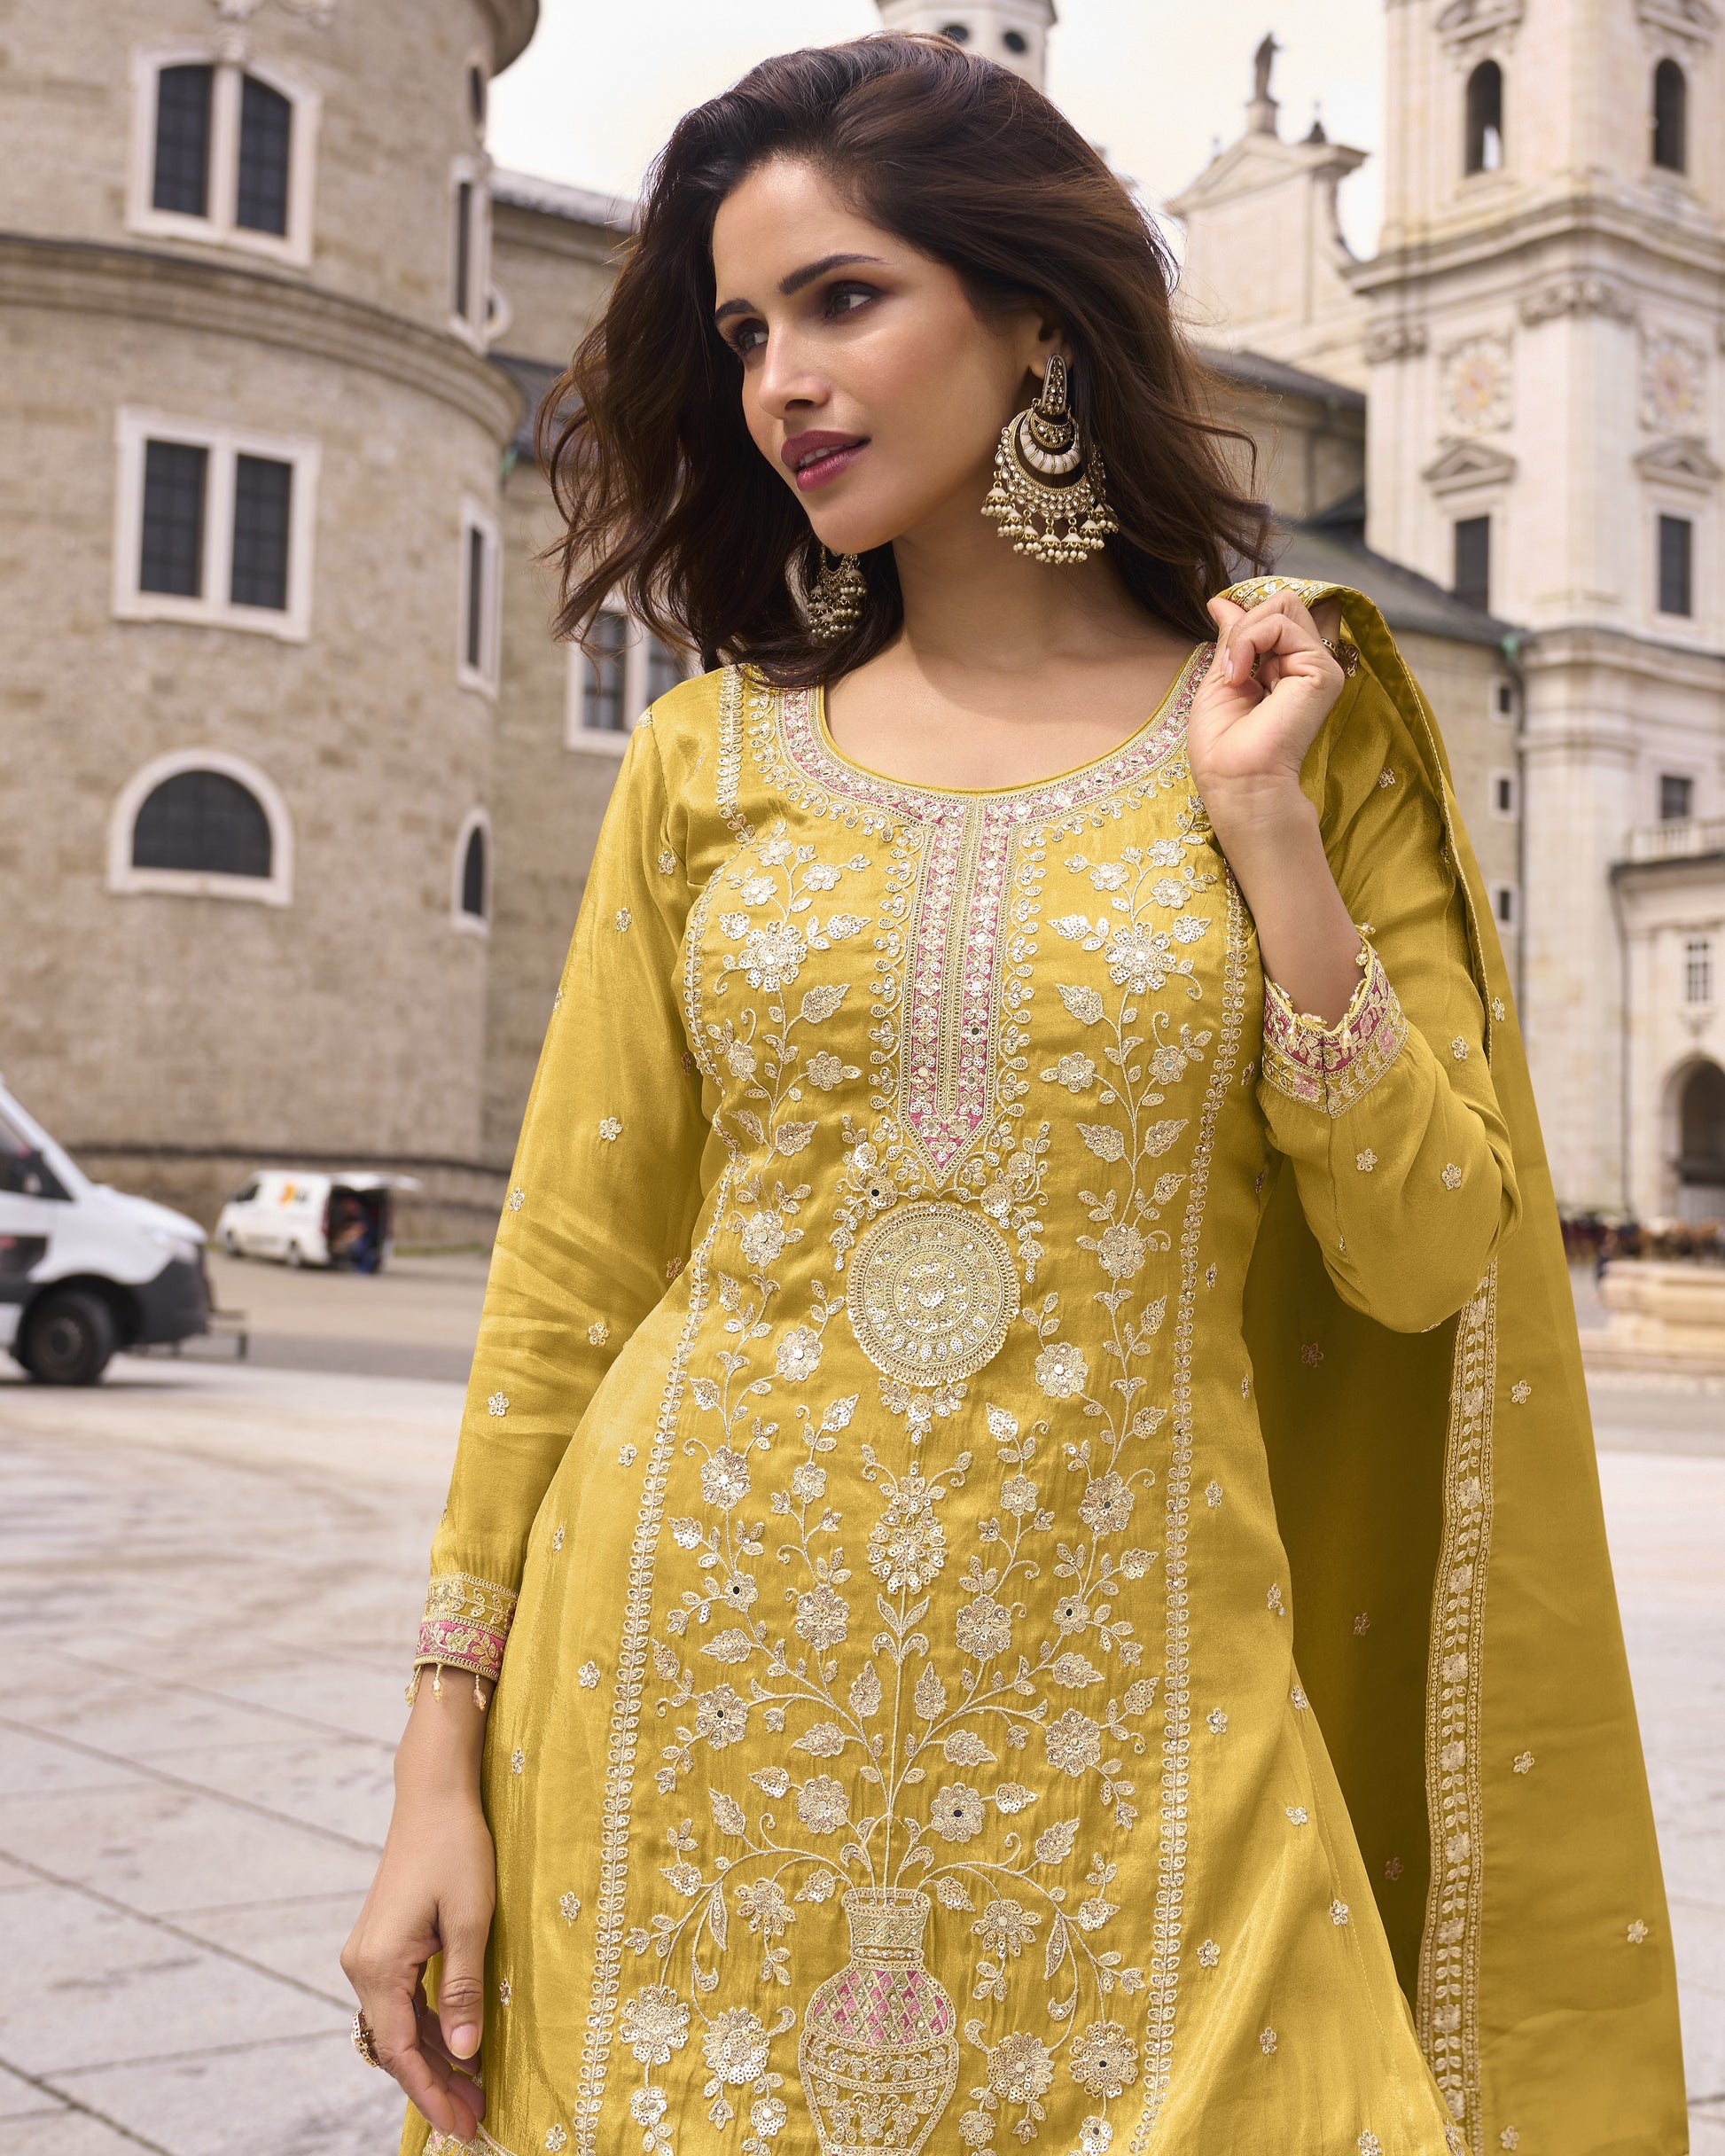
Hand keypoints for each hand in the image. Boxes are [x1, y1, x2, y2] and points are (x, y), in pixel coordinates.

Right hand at [342, 1689, 494, 2141]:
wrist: (434, 1795)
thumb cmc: (457, 1848)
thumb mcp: (470, 1920)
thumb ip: (463, 1990)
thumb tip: (466, 2053)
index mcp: (379, 1964)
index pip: (403, 2051)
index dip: (432, 2093)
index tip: (462, 2126)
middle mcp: (362, 1966)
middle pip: (397, 2046)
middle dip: (435, 2086)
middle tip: (475, 2121)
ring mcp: (368, 1956)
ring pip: (399, 2026)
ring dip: (434, 2060)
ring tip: (473, 2094)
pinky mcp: (382, 1946)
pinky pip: (402, 2002)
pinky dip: (429, 2027)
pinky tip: (460, 2047)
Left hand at [1186, 588, 1346, 846]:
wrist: (1236, 783)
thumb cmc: (1222, 748)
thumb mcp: (1220, 678)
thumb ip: (1232, 638)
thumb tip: (1224, 601)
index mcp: (1284, 670)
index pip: (1276, 616)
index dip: (1248, 618)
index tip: (1223, 638)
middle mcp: (1306, 666)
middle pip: (1283, 604)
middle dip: (1246, 624)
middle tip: (1230, 666)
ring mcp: (1318, 667)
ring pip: (1283, 607)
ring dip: (1245, 634)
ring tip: (1234, 675)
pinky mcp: (1322, 671)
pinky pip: (1281, 624)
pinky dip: (1249, 641)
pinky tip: (1240, 677)